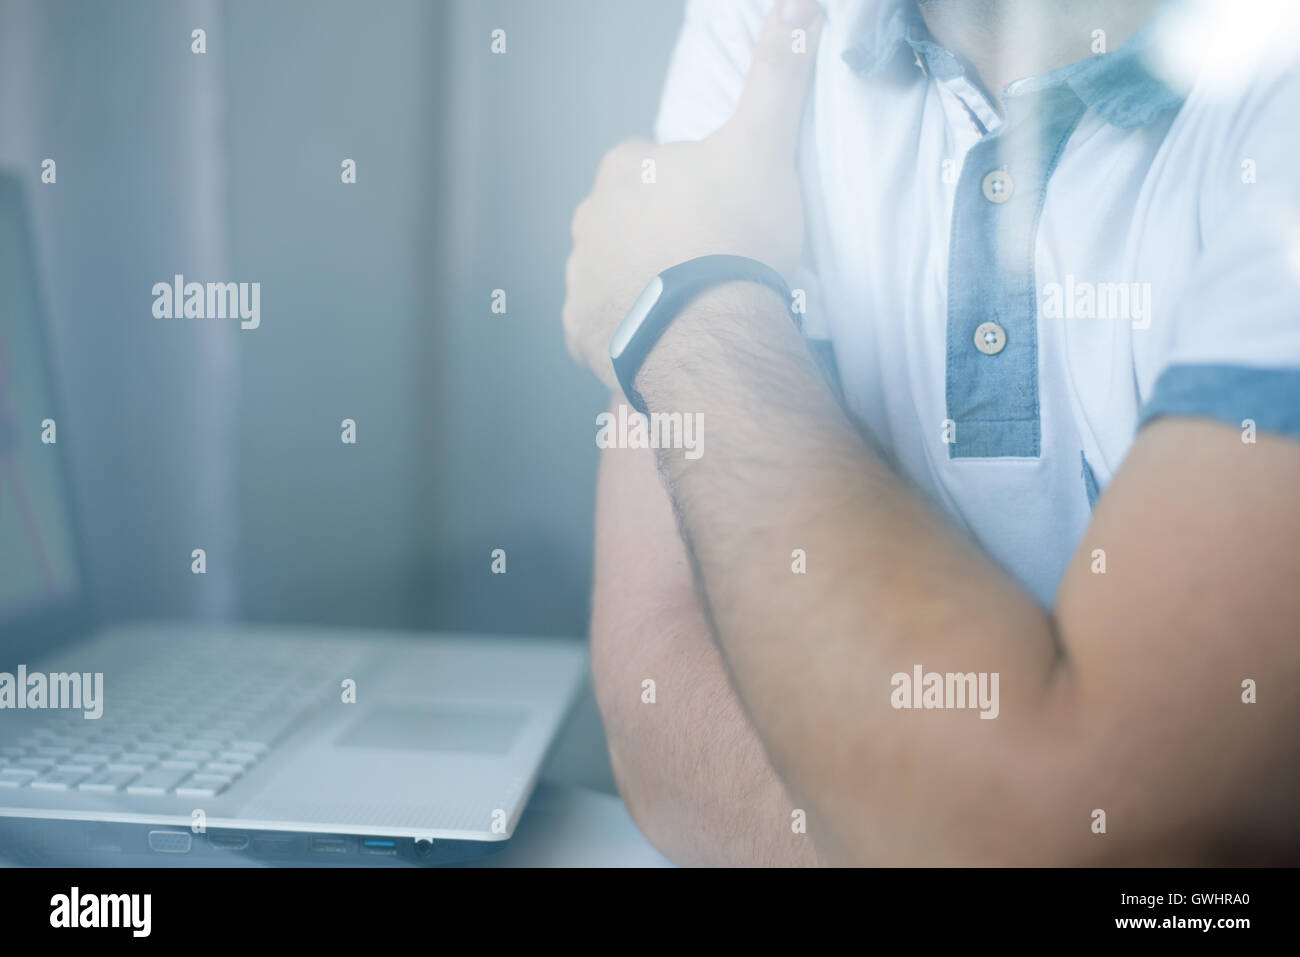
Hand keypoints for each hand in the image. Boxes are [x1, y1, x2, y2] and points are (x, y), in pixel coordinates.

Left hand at [562, 0, 824, 390]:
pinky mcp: (580, 331)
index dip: (688, 187)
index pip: (650, 165)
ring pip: (610, 273)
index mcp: (623, 169)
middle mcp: (589, 219)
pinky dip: (623, 331)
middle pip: (626, 220)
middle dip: (658, 235)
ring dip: (640, 283)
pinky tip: (661, 337)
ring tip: (690, 305)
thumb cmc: (735, 234)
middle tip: (708, 261)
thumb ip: (778, 74)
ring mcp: (580, 279)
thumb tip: (799, 4)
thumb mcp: (765, 143)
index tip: (719, 212)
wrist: (710, 329)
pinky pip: (599, 327)